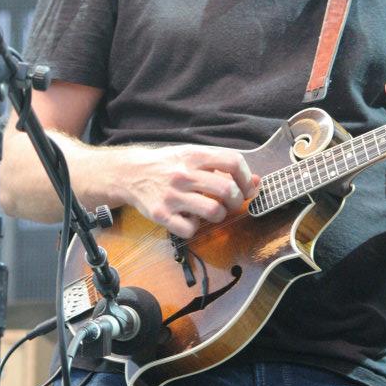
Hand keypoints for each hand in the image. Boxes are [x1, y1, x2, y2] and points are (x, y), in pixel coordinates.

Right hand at [120, 144, 258, 237]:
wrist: (130, 173)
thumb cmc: (168, 165)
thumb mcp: (193, 157)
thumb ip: (222, 167)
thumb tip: (256, 182)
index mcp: (194, 156)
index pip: (233, 161)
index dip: (246, 177)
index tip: (246, 186)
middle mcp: (184, 174)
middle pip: (227, 189)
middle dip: (237, 200)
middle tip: (232, 203)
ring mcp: (172, 195)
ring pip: (213, 211)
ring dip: (220, 215)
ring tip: (213, 211)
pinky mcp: (161, 215)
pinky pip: (190, 229)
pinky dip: (195, 227)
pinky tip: (189, 218)